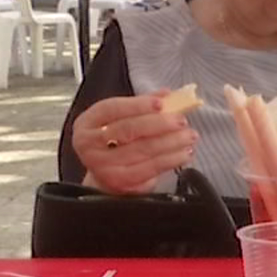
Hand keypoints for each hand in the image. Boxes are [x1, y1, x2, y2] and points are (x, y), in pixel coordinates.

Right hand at [74, 93, 196, 194]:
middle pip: (128, 129)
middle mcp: (90, 144)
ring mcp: (103, 165)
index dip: (138, 105)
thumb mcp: (121, 119)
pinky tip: (184, 153)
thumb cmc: (115, 142)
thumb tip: (169, 95)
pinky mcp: (120, 182)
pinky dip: (171, 159)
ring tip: (189, 136)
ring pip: (143, 149)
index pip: (112, 109)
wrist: (105, 176)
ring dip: (172, 141)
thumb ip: (143, 105)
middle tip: (181, 120)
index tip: (161, 103)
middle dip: (160, 124)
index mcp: (88, 123)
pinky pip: (150, 168)